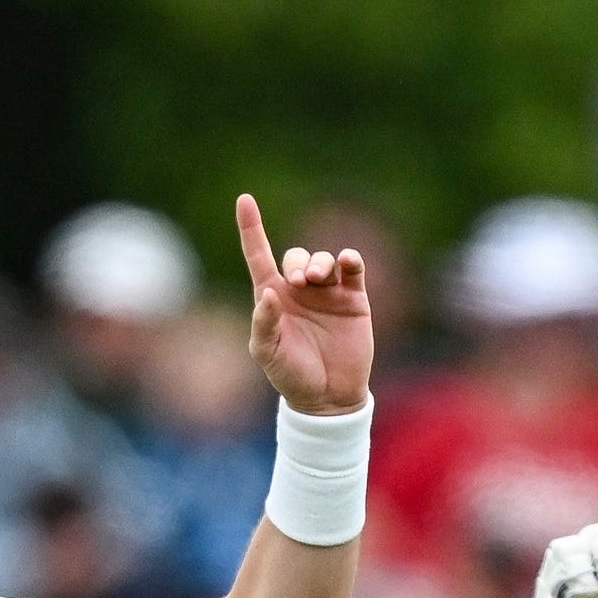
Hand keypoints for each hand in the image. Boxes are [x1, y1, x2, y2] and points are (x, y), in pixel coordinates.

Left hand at [238, 196, 371, 413]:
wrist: (328, 397)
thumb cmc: (291, 375)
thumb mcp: (267, 353)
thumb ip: (263, 323)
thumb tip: (268, 292)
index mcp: (272, 297)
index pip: (259, 255)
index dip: (251, 228)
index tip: (244, 200)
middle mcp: (299, 290)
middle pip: (296, 256)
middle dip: (297, 262)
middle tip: (300, 281)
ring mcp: (327, 292)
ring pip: (323, 259)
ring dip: (320, 263)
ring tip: (319, 279)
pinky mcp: (353, 298)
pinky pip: (352, 268)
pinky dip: (350, 259)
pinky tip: (346, 261)